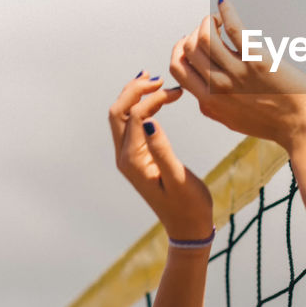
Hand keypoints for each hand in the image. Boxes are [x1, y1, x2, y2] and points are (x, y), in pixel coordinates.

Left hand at [109, 73, 213, 240]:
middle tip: (159, 79)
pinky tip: (154, 99)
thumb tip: (149, 120)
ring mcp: (129, 157)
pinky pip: (130, 125)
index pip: (133, 116)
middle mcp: (124, 157)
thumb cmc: (188, 206)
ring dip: (134, 96)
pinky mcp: (137, 157)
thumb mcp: (178, 179)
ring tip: (154, 81)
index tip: (177, 92)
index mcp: (133, 160)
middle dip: (135, 91)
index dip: (152, 99)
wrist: (187, 227)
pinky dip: (139, 107)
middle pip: (117, 112)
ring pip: (121, 117)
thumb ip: (162, 150)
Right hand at [169, 0, 305, 150]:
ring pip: (204, 38)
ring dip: (206, 21)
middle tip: (206, 28)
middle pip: (189, 50)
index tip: (189, 41)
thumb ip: (214, 107)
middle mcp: (219, 88)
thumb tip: (202, 95)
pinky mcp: (256, 61)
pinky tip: (224, 4)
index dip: (180, 50)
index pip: (178, 69)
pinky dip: (225, 12)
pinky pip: (233, 29)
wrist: (303, 126)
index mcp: (209, 102)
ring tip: (216, 19)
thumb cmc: (274, 122)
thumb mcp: (233, 120)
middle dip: (193, 33)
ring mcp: (237, 74)